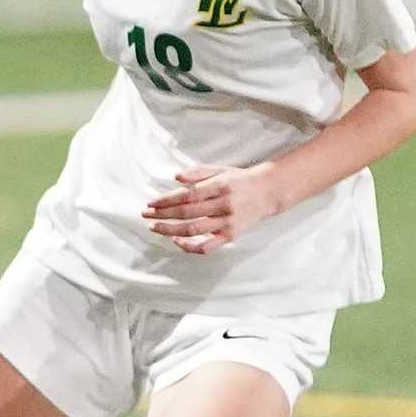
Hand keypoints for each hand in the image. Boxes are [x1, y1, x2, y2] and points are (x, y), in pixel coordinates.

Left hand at [144, 163, 283, 254]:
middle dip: (162, 215)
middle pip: (187, 213)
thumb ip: (198, 172)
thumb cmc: (239, 180)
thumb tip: (176, 177)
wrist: (269, 192)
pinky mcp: (231, 235)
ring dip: (170, 230)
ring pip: (194, 230)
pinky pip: (208, 247)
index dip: (166, 200)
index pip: (187, 195)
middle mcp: (224, 205)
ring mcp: (228, 222)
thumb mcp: (220, 169)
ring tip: (154, 227)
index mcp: (220, 186)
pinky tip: (176, 241)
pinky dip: (190, 247)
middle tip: (146, 215)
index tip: (150, 203)